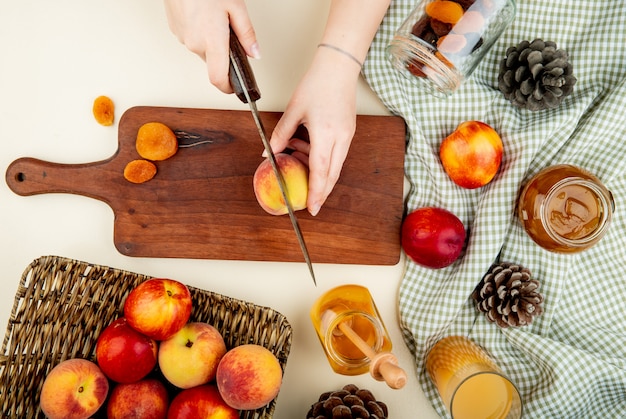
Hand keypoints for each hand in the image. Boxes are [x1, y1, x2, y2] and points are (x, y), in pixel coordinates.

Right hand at [163, 0, 259, 93]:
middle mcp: (194, 43)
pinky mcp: (175, 30)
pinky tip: (204, 17)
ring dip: (212, 43)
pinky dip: (201, 33)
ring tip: (216, 21)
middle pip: (213, 63)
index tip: (237, 89)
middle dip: (223, 56)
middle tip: (231, 38)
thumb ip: (247, 34)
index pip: (218, 79)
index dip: (229, 88)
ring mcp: (182, 37)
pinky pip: (192, 39)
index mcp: (212, 41)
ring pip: (202, 50)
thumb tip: (255, 53)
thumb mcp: (236, 7)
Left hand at [269, 47, 360, 215]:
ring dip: (317, 169)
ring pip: (334, 165)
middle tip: (311, 204)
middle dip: (321, 191)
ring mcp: (347, 136)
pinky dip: (322, 158)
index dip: (316, 192)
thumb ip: (280, 135)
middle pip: (332, 175)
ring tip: (295, 152)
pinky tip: (306, 146)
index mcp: (326, 134)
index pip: (320, 171)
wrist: (338, 67)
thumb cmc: (316, 84)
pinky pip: (337, 154)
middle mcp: (341, 138)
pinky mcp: (348, 132)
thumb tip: (268, 154)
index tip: (312, 208)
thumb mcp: (293, 110)